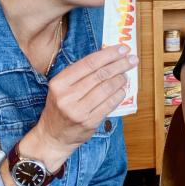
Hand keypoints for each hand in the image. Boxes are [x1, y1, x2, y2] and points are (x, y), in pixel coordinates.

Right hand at [27, 45, 137, 168]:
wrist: (52, 136)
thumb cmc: (60, 107)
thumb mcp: (62, 88)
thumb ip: (80, 74)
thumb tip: (108, 57)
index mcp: (59, 83)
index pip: (89, 63)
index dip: (108, 54)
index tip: (122, 48)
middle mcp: (67, 96)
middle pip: (100, 75)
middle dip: (119, 65)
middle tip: (132, 59)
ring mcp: (78, 110)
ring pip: (106, 89)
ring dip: (121, 79)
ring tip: (126, 75)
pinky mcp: (89, 122)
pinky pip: (109, 104)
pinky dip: (119, 95)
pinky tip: (123, 89)